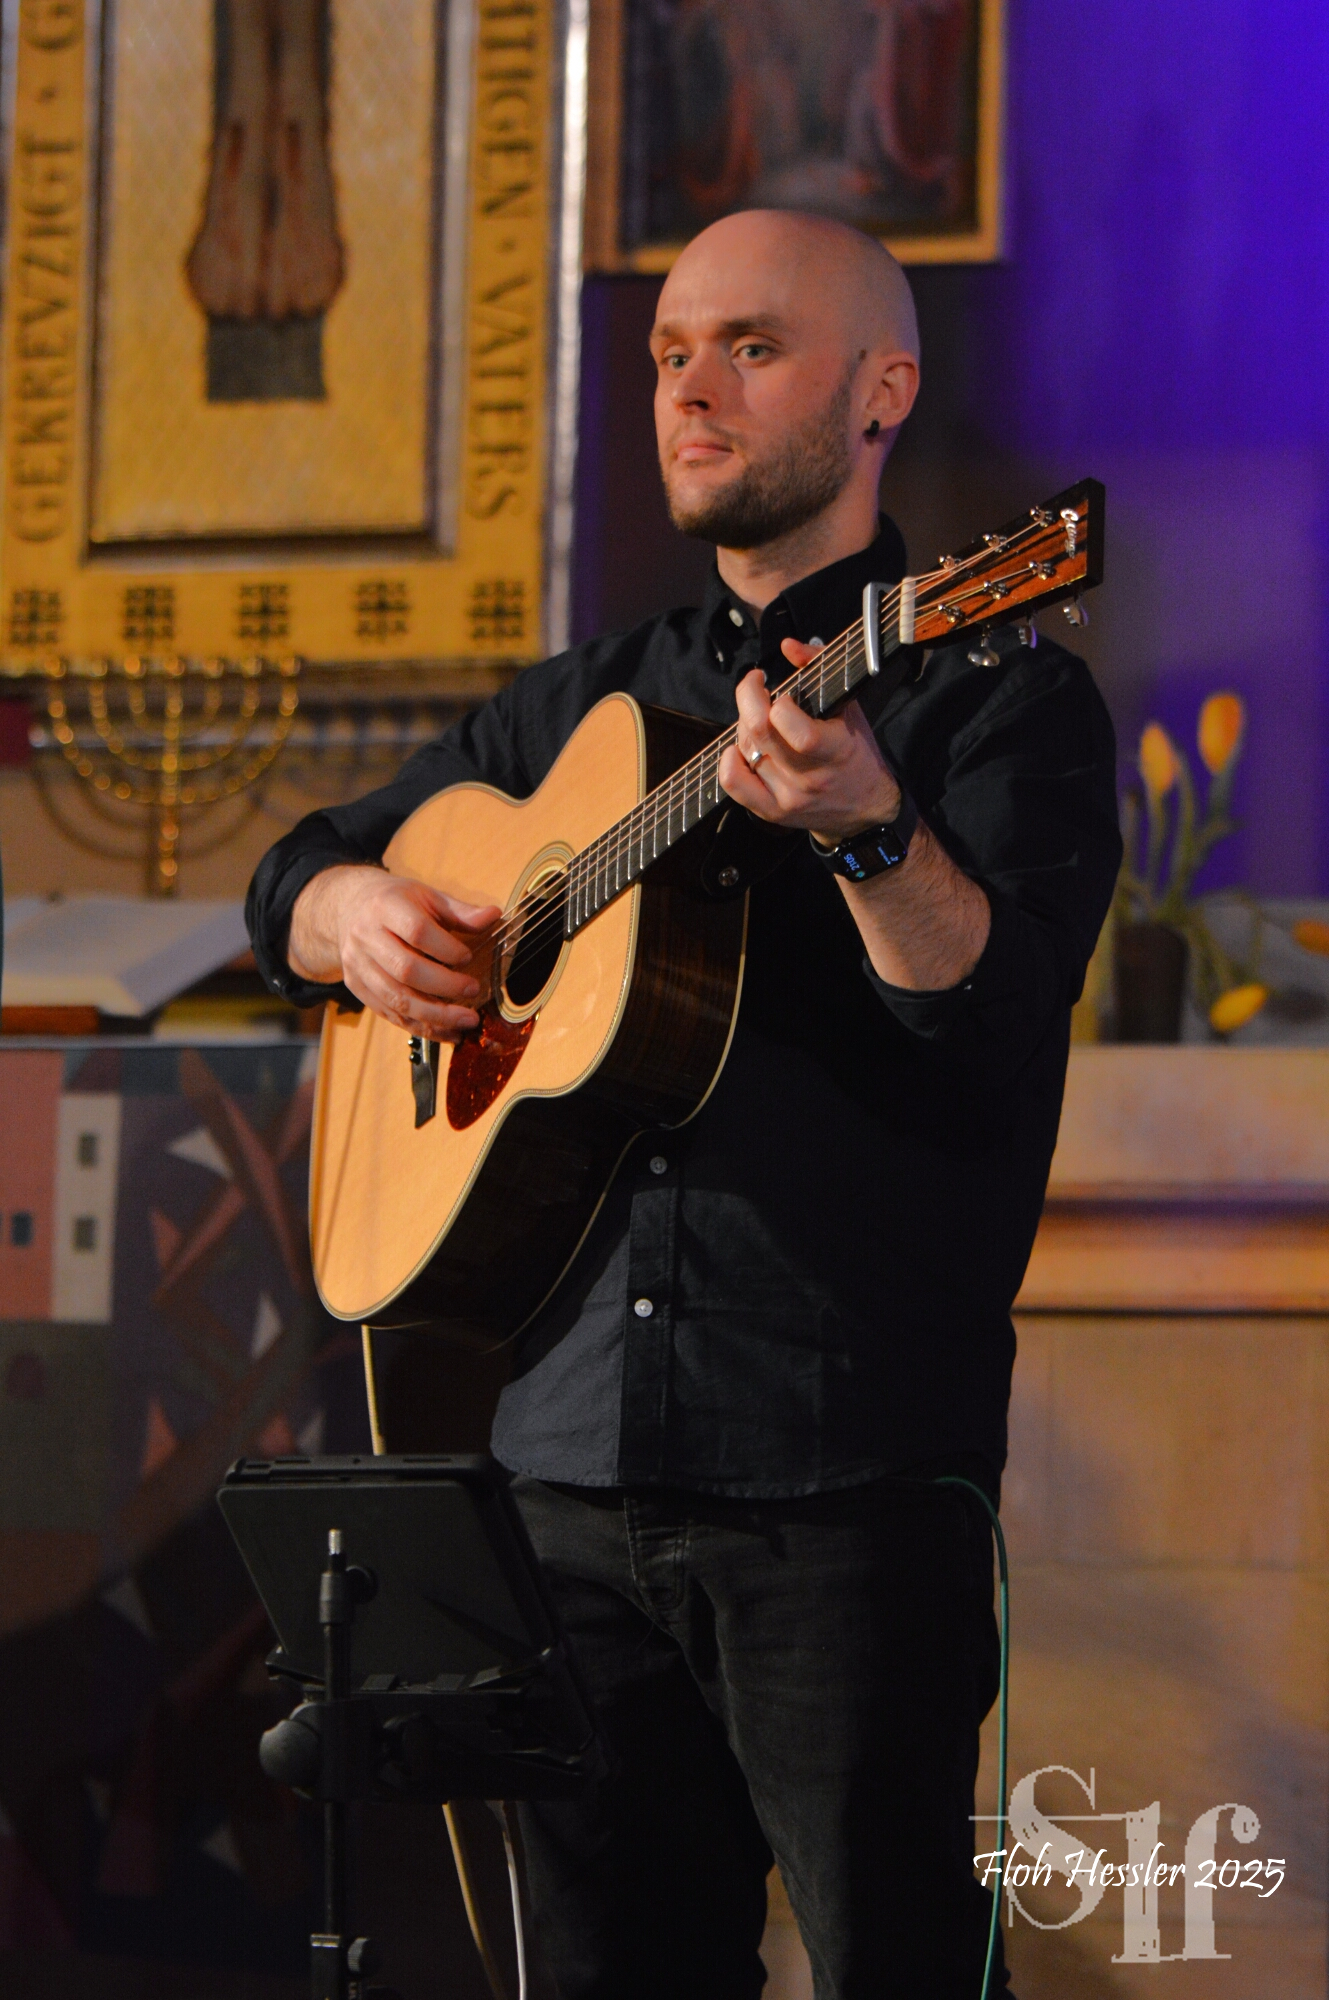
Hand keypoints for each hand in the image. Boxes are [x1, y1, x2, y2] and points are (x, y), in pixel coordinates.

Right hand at [287, 865, 500, 1039]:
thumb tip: (493, 915)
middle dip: (445, 987)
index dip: (446, 948)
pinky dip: (421, 1027)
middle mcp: (366, 937)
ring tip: (466, 1021)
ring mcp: (358, 965)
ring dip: (436, 1016)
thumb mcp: (426, 896)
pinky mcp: (357, 987)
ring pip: (397, 999)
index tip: (468, 958)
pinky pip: (390, 1014)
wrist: (348, 908)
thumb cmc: (394, 902)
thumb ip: (459, 911)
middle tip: (473, 992)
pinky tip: (447, 1032)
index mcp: (385, 907)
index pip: (417, 931)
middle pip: (406, 970)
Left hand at [717, 642, 901, 842]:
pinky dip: (728, 761)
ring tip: (758, 719)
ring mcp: (788, 798)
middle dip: (749, 698)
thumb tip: (787, 646)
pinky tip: (738, 748)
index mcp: (835, 750)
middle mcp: (809, 777)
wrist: (865, 810)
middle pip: (759, 733)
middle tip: (756, 687)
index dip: (778, 703)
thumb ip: (820, 668)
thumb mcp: (850, 708)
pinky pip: (734, 785)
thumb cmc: (857, 752)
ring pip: (746, 751)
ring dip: (744, 726)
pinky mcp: (772, 812)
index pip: (796, 729)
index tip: (780, 689)